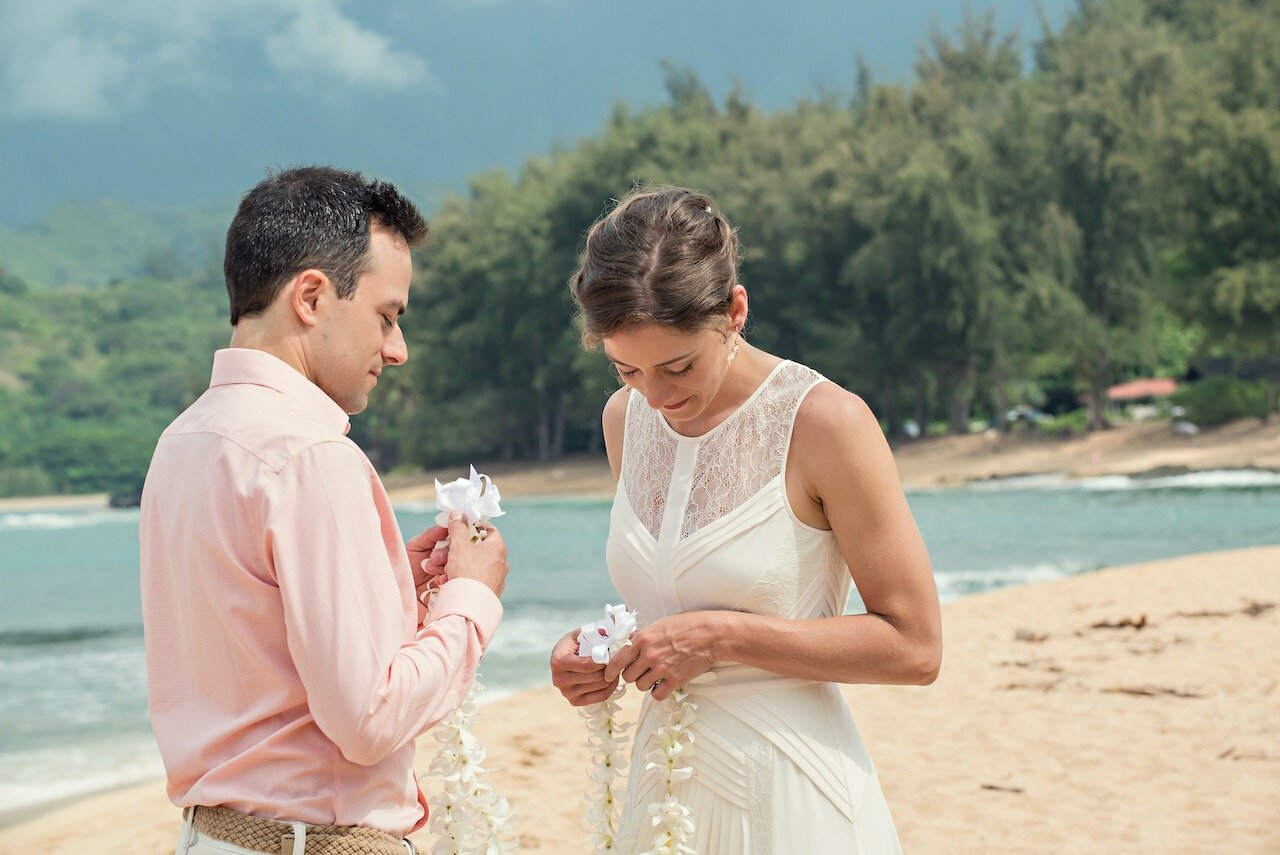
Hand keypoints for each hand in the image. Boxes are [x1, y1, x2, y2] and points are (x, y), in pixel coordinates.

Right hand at [441, 514, 508, 595]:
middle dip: (456, 550)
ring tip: (441, 570)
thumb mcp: (459, 545)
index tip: (457, 530)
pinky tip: (447, 582)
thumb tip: (457, 513)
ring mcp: (496, 578)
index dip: (471, 527)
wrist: (471, 605)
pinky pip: (473, 579)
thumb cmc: (467, 571)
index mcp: (498, 546)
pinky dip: (461, 578)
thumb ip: (457, 527)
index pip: (487, 529)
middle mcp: (501, 561)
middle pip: (476, 548)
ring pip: (472, 565)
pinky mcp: (489, 591)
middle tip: (441, 554)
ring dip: (455, 565)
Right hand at [550, 629, 618, 706]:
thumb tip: (607, 633)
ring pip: (600, 687)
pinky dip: (610, 687)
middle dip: (609, 667)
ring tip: (612, 667)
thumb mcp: (581, 633)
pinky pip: (600, 697)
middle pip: (595, 677)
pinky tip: (611, 678)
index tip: (612, 653)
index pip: (587, 665)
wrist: (564, 657)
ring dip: (611, 676)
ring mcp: (566, 693)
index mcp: (558, 661)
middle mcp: (559, 680)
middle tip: (616, 660)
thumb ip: (594, 632)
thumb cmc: (575, 643)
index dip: (603, 660)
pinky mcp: (575, 702)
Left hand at [605, 611, 720, 700]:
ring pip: (641, 686)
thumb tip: (629, 643)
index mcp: (643, 639)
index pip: (617, 659)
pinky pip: (657, 695)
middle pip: (628, 676)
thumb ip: (642, 636)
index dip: (610, 670)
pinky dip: (658, 692)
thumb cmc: (687, 625)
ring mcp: (661, 669)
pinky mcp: (674, 680)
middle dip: (632, 674)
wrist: (710, 634)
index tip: (609, 675)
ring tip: (655, 675)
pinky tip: (663, 684)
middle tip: (641, 670)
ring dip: (646, 683)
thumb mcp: (659, 624)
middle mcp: (649, 655)